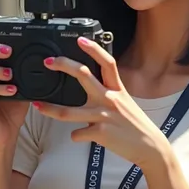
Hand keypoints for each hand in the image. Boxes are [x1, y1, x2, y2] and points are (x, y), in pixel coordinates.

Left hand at [34, 37, 170, 171]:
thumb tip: (92, 90)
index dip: (94, 49)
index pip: (107, 63)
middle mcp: (110, 99)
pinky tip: (79, 136)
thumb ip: (110, 95)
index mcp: (117, 90)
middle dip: (64, 65)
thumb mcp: (126, 104)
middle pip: (83, 75)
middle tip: (49, 61)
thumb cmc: (136, 127)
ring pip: (70, 111)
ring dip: (50, 109)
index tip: (80, 40)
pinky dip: (76, 136)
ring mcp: (104, 116)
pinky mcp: (100, 133)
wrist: (150, 148)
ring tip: (38, 106)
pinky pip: (78, 134)